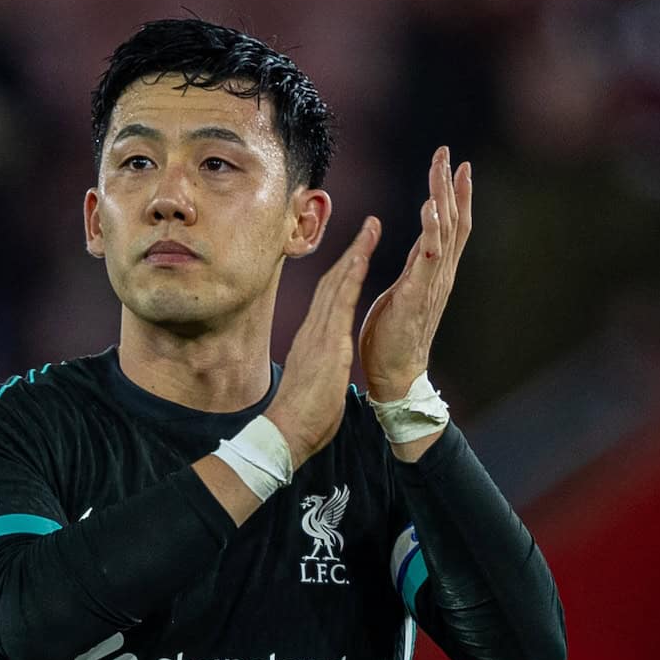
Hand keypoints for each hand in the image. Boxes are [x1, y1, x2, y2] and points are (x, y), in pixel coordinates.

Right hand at [265, 219, 379, 469]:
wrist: (288, 432)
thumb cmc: (303, 416)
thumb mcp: (315, 383)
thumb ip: (320, 367)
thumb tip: (322, 367)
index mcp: (313, 340)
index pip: (329, 298)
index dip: (344, 272)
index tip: (358, 252)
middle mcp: (314, 330)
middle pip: (332, 282)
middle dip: (352, 252)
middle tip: (369, 226)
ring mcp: (319, 334)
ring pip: (337, 284)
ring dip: (355, 254)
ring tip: (371, 230)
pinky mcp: (327, 344)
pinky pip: (341, 304)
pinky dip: (351, 278)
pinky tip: (361, 258)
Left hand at [359, 146, 471, 400]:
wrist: (394, 374)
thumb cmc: (393, 336)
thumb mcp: (404, 291)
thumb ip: (415, 268)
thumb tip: (421, 245)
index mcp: (432, 271)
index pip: (448, 225)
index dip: (453, 195)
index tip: (455, 165)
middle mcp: (439, 273)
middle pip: (453, 221)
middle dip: (451, 186)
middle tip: (450, 154)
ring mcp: (433, 284)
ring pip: (445, 232)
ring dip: (444, 198)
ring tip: (443, 169)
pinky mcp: (418, 295)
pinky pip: (428, 258)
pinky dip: (431, 231)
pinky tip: (429, 208)